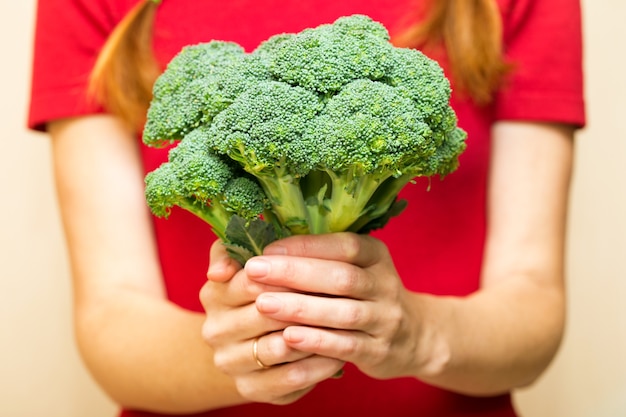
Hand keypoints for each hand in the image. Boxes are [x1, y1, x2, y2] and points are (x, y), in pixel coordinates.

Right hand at [200, 241, 344, 404]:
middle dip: (306, 303)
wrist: (247, 341)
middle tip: (345, 295)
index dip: (290, 275)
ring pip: (278, 348)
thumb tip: (219, 271)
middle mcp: (215, 331)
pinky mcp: (250, 388)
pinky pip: (290, 378)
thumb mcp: (246, 264)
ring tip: (347, 325)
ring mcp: (231, 362)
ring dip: (315, 337)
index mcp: (214, 294)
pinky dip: (317, 366)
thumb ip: (234, 249)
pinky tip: (340, 355)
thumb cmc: (257, 292)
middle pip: (265, 314)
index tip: (324, 268)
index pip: (251, 281)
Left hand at [246, 233, 423, 379]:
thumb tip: (269, 249)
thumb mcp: (358, 268)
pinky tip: (289, 337)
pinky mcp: (379, 351)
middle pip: (341, 278)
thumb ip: (322, 258)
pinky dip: (317, 341)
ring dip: (300, 308)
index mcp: (376, 255)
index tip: (269, 249)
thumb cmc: (367, 295)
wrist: (412, 337)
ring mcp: (385, 319)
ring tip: (263, 304)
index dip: (307, 246)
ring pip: (343, 313)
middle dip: (295, 273)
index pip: (345, 245)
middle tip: (254, 271)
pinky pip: (346, 346)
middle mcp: (385, 284)